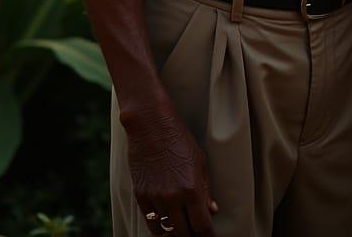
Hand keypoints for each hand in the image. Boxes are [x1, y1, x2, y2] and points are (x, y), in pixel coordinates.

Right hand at [126, 108, 217, 236]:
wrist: (151, 126)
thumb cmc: (179, 140)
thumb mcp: (200, 161)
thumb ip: (206, 189)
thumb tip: (210, 211)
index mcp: (192, 189)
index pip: (201, 225)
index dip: (207, 234)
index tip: (209, 235)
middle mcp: (173, 198)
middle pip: (183, 233)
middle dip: (192, 233)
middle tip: (195, 228)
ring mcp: (155, 199)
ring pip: (166, 231)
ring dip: (175, 231)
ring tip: (181, 226)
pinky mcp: (140, 197)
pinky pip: (151, 223)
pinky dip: (160, 225)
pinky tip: (167, 221)